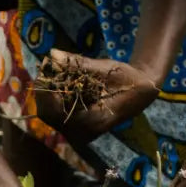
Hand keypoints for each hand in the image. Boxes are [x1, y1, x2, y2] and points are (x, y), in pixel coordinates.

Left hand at [34, 49, 160, 143]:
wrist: (142, 93)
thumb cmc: (128, 80)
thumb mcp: (106, 69)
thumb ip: (78, 63)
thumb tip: (52, 54)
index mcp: (92, 121)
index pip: (56, 112)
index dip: (46, 91)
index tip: (45, 68)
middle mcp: (84, 132)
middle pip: (48, 115)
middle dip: (43, 90)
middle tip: (44, 67)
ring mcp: (80, 132)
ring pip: (50, 115)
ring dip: (46, 93)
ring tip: (50, 71)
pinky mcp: (77, 127)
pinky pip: (57, 114)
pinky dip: (53, 97)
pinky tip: (56, 81)